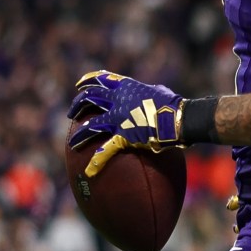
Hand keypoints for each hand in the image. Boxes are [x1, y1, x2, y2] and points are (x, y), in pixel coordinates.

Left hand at [68, 70, 188, 179]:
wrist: (178, 118)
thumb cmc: (173, 105)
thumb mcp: (160, 91)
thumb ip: (150, 91)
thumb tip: (152, 92)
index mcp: (126, 87)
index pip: (101, 79)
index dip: (88, 80)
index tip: (79, 85)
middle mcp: (118, 101)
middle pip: (89, 98)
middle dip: (77, 105)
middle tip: (72, 114)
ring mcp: (119, 119)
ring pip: (91, 125)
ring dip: (79, 135)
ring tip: (72, 143)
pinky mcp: (124, 136)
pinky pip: (106, 150)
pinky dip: (97, 161)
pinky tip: (89, 171)